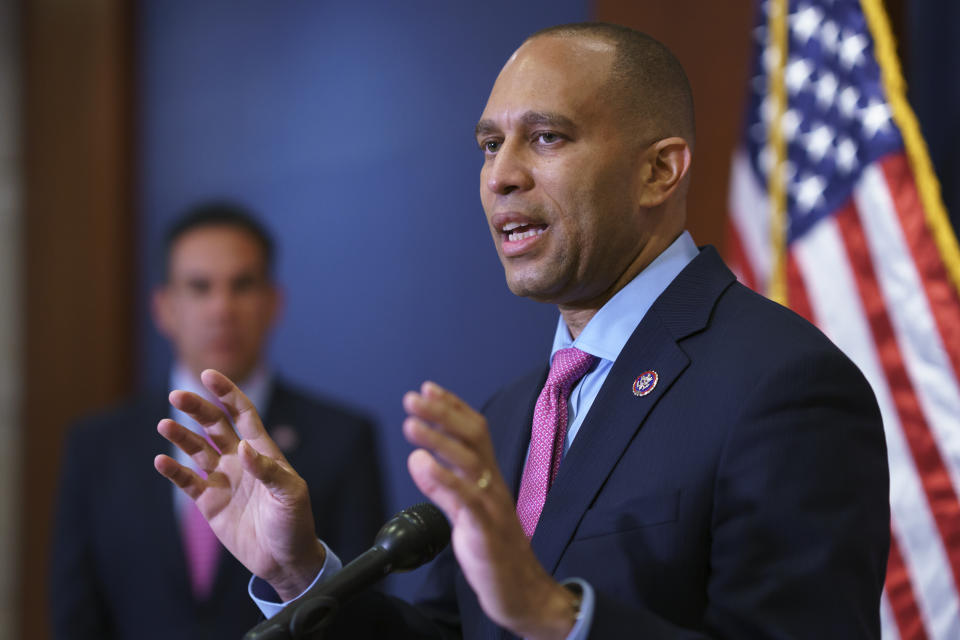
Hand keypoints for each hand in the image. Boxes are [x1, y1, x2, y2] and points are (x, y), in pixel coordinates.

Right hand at [153, 369, 324, 599]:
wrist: (284, 560)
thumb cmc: (294, 523)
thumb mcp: (290, 495)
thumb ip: (268, 471)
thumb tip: (243, 449)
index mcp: (262, 452)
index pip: (242, 414)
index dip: (227, 394)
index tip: (210, 375)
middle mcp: (239, 460)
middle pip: (214, 426)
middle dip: (197, 409)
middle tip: (176, 395)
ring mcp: (223, 479)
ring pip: (197, 450)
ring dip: (181, 436)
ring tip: (164, 424)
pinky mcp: (210, 502)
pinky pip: (188, 481)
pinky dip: (174, 470)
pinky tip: (161, 459)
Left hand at [403, 382, 577, 639]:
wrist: (523, 592)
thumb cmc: (494, 549)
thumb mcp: (466, 511)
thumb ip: (446, 484)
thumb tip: (421, 458)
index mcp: (488, 478)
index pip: (475, 432)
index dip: (453, 408)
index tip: (428, 389)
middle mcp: (492, 485)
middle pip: (473, 438)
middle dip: (443, 413)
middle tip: (413, 399)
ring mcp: (491, 506)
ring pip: (468, 462)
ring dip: (438, 440)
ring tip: (411, 425)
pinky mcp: (485, 531)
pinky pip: (465, 500)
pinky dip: (442, 479)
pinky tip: (422, 465)